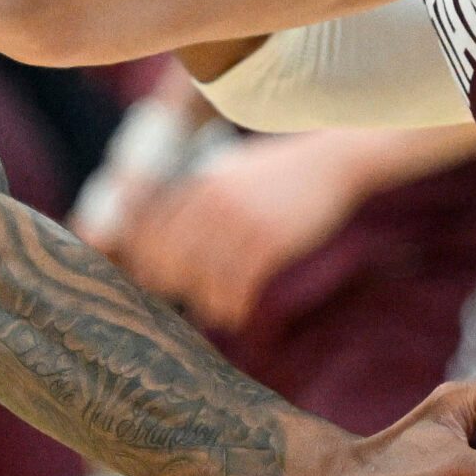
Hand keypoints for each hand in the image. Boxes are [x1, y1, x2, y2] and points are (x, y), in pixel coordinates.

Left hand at [119, 130, 364, 331]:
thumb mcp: (230, 172)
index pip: (149, 232)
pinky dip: (234, 307)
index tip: (156, 281)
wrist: (329, 161)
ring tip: (218, 311)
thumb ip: (198, 197)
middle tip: (188, 297)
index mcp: (198, 183)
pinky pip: (237, 287)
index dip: (146, 263)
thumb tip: (165, 238)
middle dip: (172, 287)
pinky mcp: (269, 242)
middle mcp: (212, 201)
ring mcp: (241, 221)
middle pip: (168, 261)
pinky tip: (239, 313)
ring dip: (208, 303)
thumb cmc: (276, 174)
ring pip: (202, 280)